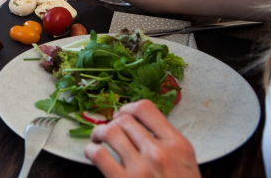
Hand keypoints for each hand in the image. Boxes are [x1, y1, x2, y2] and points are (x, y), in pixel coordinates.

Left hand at [84, 100, 200, 177]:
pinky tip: (93, 154)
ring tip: (97, 140)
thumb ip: (168, 145)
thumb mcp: (185, 166)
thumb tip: (139, 126)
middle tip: (108, 132)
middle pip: (124, 119)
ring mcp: (141, 169)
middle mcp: (160, 153)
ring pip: (109, 131)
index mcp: (178, 145)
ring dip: (98, 133)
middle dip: (112, 123)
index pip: (146, 108)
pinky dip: (90, 151)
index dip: (128, 109)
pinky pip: (98, 154)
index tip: (122, 116)